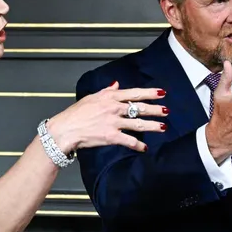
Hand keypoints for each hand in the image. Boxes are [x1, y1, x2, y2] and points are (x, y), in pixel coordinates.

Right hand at [47, 82, 165, 154]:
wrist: (65, 129)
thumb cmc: (75, 114)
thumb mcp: (91, 97)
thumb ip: (106, 91)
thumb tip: (116, 84)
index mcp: (109, 98)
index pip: (134, 93)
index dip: (149, 93)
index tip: (161, 93)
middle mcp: (113, 109)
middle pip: (139, 108)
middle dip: (155, 109)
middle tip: (166, 110)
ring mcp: (113, 123)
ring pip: (138, 124)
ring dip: (152, 126)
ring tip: (163, 127)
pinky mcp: (111, 136)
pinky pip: (129, 141)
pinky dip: (138, 145)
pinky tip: (145, 148)